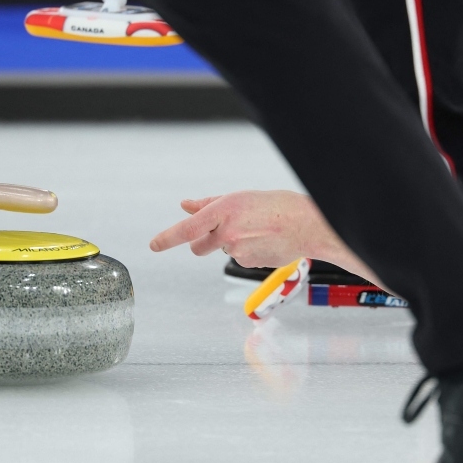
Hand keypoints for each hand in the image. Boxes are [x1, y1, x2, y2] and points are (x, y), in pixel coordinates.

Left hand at [149, 190, 333, 268]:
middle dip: (203, 242)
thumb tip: (185, 205)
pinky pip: (240, 259)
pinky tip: (264, 241)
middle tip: (222, 232)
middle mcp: (227, 233)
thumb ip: (208, 204)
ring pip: (222, 251)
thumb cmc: (276, 205)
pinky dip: (247, 251)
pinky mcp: (249, 264)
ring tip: (256, 230)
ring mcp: (238, 251)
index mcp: (223, 211)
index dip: (167, 238)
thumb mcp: (239, 198)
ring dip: (232, 243)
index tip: (154, 245)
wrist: (308, 225)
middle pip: (198, 247)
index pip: (187, 228)